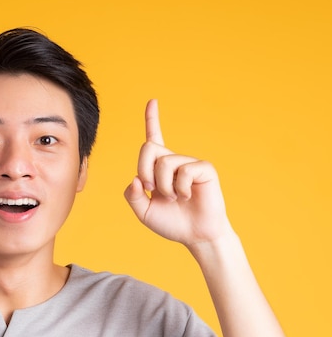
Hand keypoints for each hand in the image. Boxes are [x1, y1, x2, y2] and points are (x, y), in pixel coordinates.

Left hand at [124, 99, 232, 247]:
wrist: (194, 236)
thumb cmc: (171, 222)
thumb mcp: (143, 211)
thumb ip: (132, 195)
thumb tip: (136, 179)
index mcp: (158, 168)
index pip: (153, 138)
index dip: (152, 119)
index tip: (152, 101)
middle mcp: (173, 161)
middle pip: (148, 148)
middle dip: (144, 170)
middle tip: (152, 190)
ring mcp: (189, 163)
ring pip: (164, 162)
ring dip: (163, 186)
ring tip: (175, 197)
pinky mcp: (204, 169)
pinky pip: (183, 170)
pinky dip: (180, 188)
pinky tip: (188, 196)